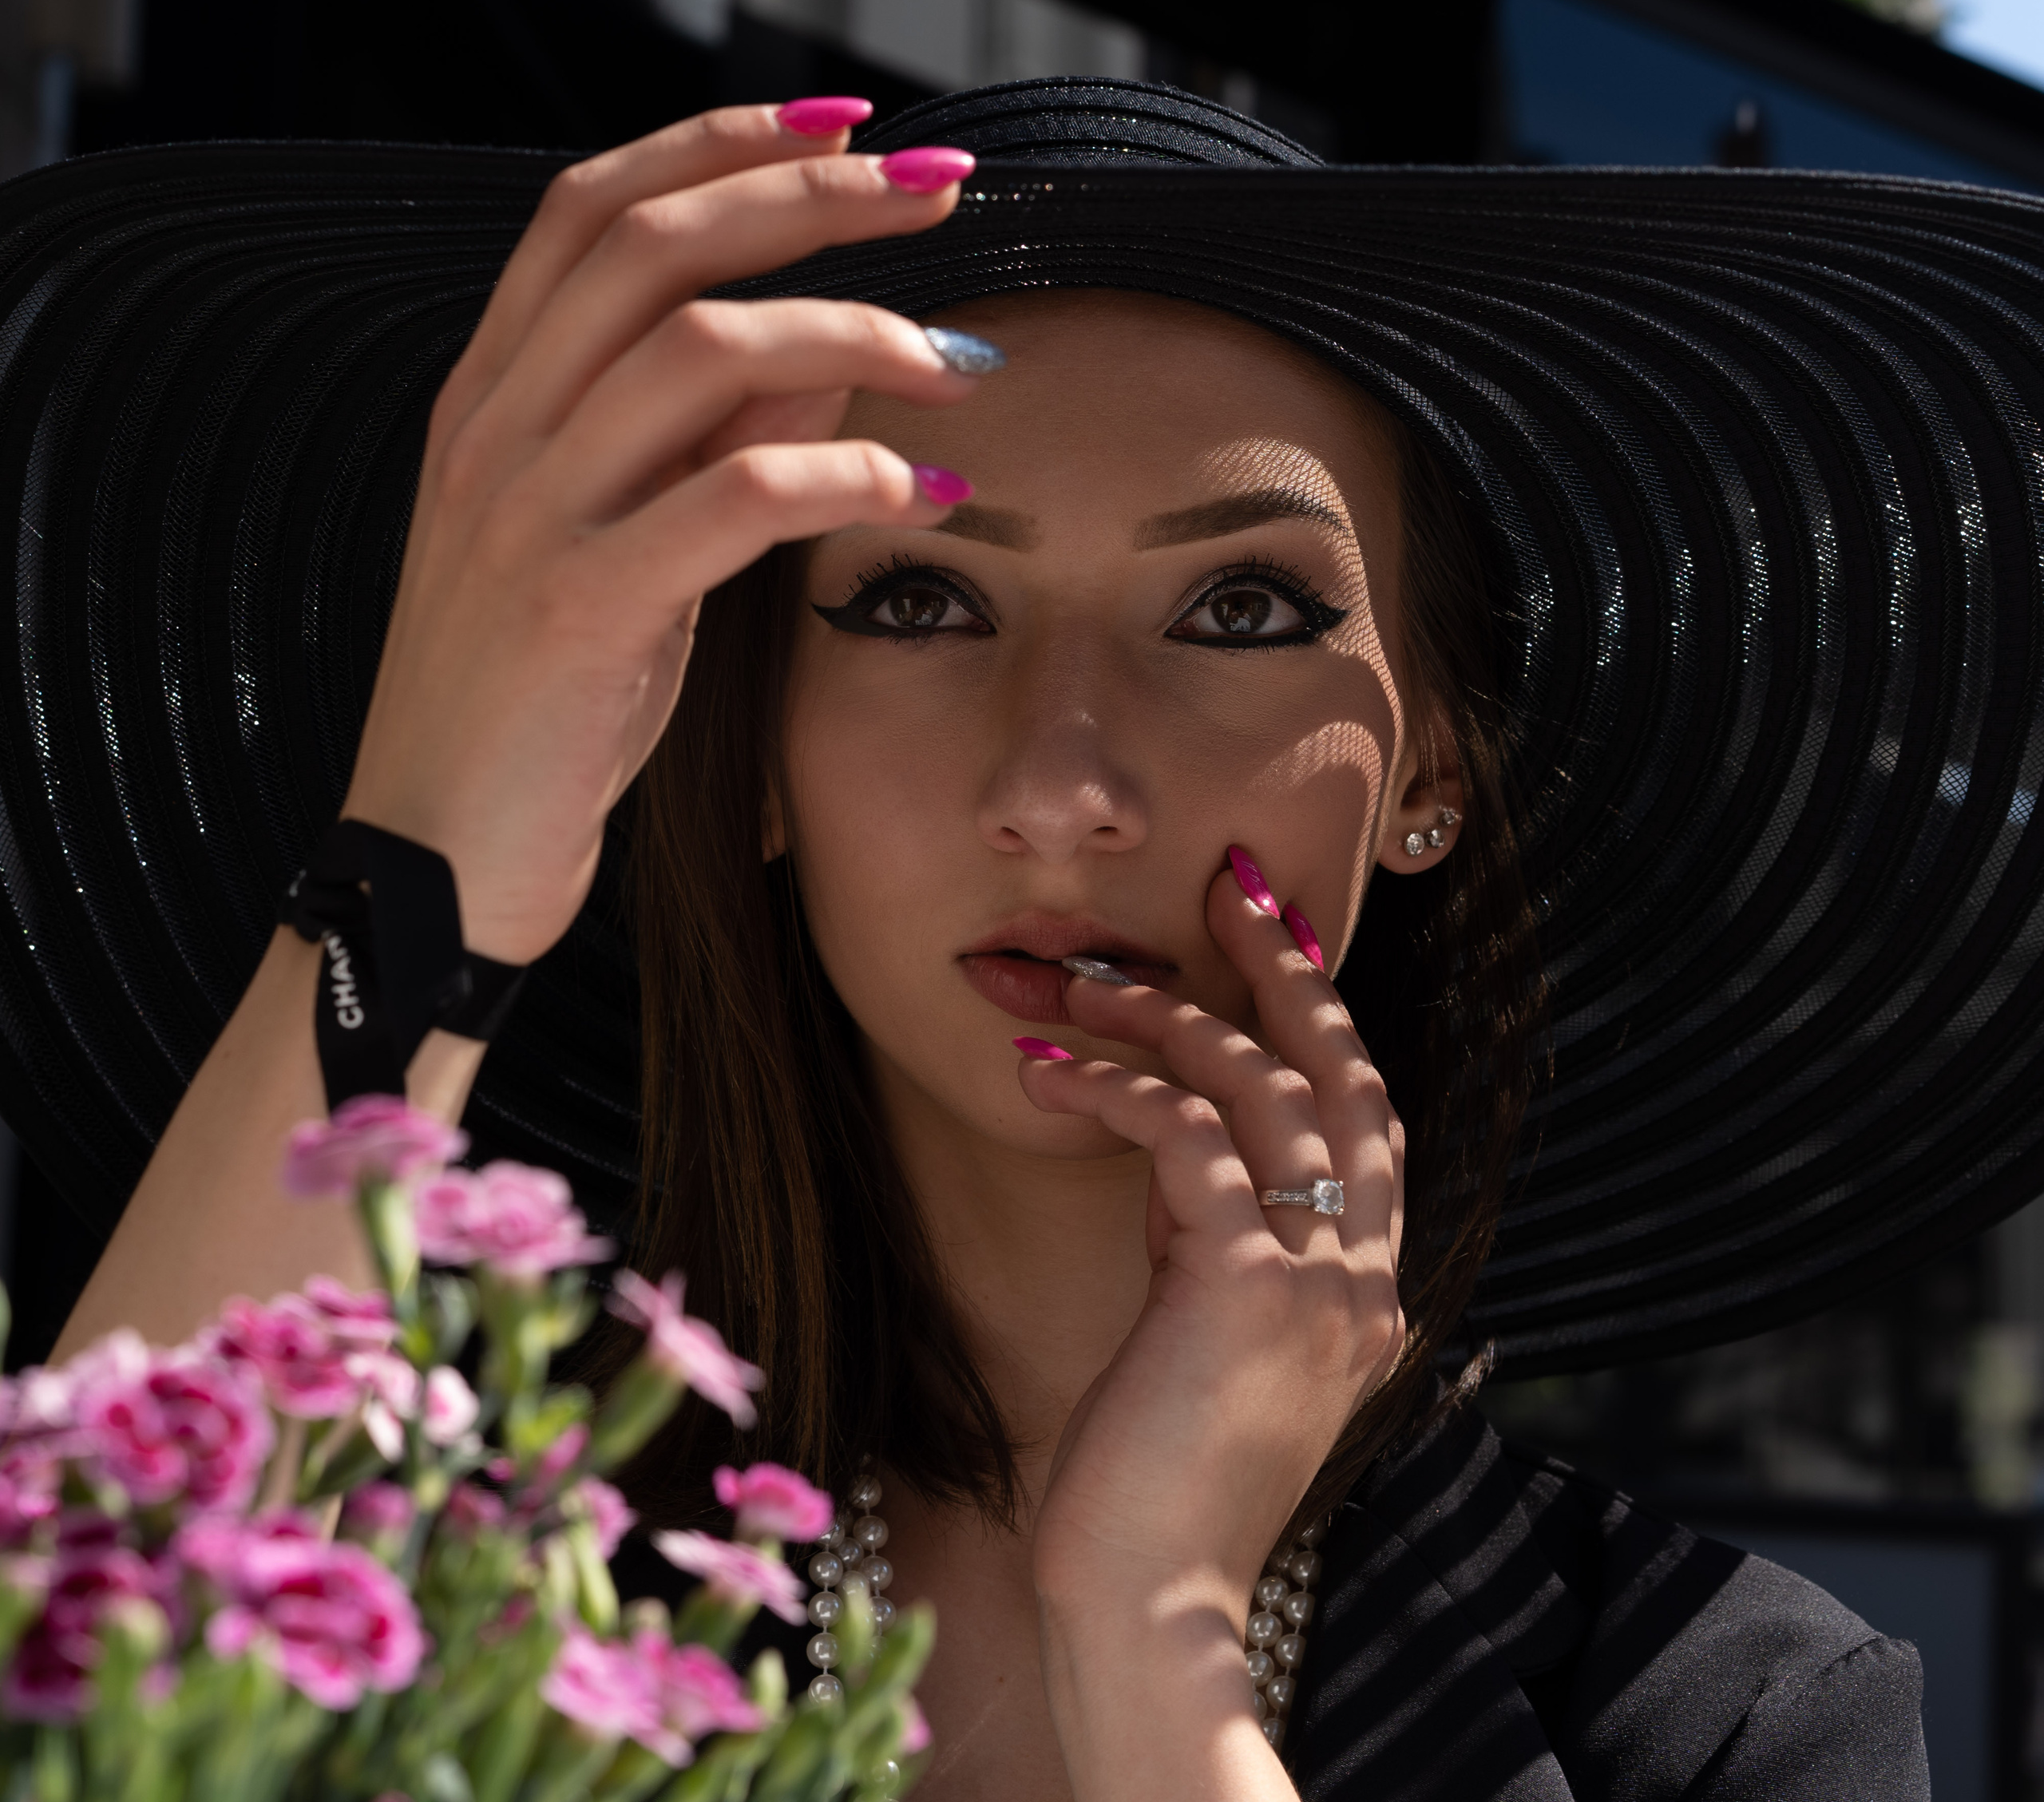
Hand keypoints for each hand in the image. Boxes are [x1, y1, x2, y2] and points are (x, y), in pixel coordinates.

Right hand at [342, 107, 984, 961]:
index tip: (848, 127)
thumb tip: (827, 348)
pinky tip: (921, 489)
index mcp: (491, 396)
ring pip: (703, 350)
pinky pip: (733, 496)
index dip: (722, 141)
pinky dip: (848, 472)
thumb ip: (697, 437)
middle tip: (943, 187)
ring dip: (858, 332)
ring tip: (959, 364)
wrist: (435, 863)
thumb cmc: (540, 705)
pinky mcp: (579, 608)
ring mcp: (525, 513)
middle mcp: (495, 430)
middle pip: (660, 246)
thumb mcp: (615, 544)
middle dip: (814, 195)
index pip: (598, 208)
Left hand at [1016, 854, 1404, 1787]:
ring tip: (1069, 980)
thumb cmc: (1161, 1475)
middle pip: (1341, 1073)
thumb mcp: (1214, 1338)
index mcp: (1365, 1288)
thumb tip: (1176, 1138)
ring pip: (1259, 1087)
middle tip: (1232, 880)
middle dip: (1288, 966)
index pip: (1365, 1116)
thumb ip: (1223, 1241)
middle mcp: (1363, 1273)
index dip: (1323, 1017)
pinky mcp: (1242, 1285)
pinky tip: (1044, 1066)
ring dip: (1162, 1013)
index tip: (1275, 931)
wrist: (1150, 1597)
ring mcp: (1315, 1280)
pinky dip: (1115, 1084)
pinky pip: (1183, 1137)